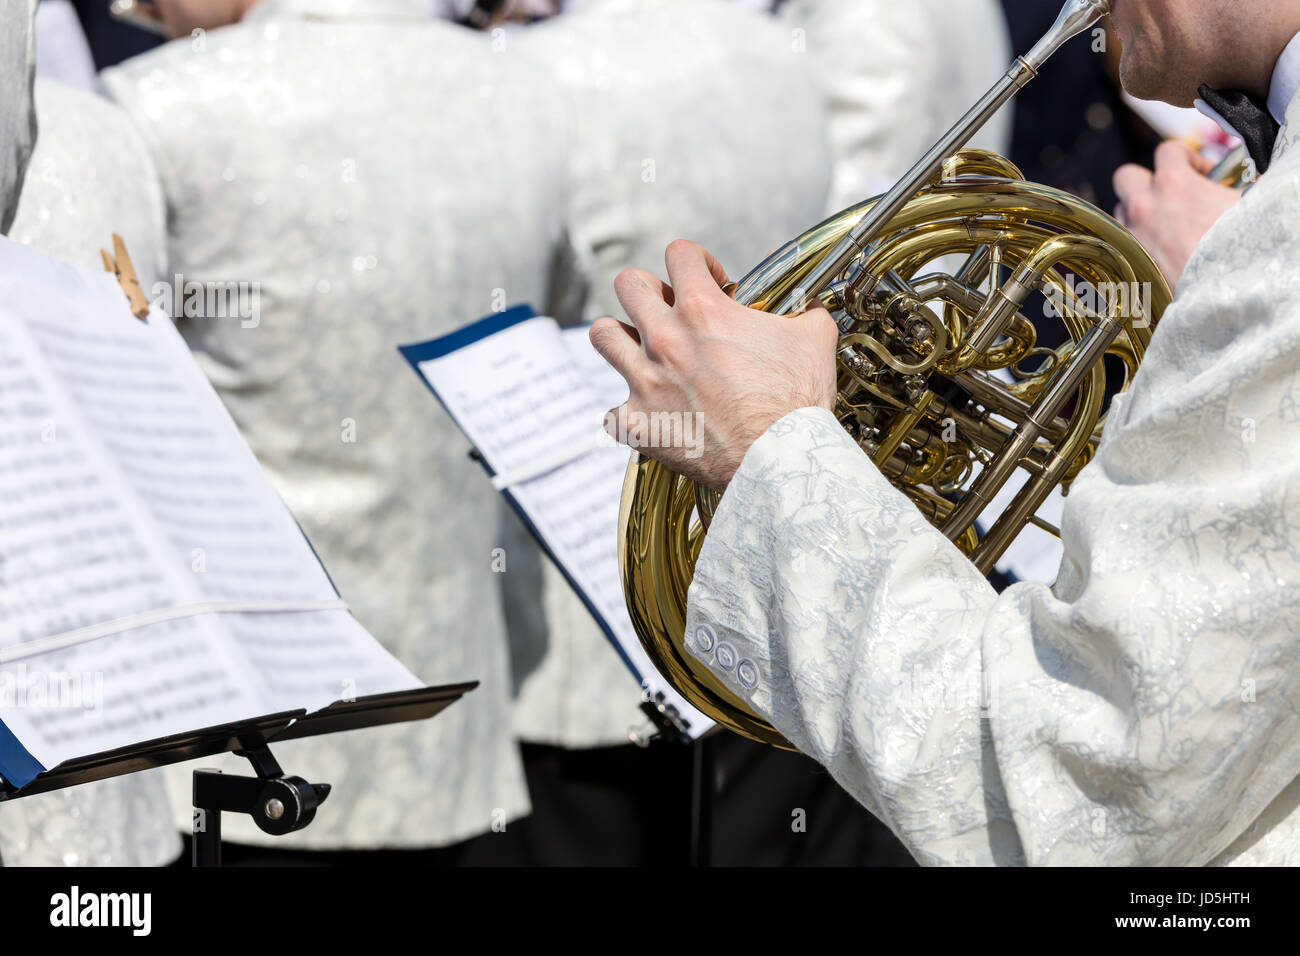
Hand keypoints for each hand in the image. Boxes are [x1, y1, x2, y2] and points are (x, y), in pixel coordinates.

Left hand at [590, 240, 838, 493]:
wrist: (781, 463)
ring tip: (646, 352)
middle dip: (651, 291)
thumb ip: (802, 307)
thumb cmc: (797, 404)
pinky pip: (612, 412)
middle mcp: (665, 340)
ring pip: (603, 336)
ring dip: (623, 339)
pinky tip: (655, 415)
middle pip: (628, 285)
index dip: (698, 262)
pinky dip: (631, 413)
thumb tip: (802, 298)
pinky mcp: (637, 424)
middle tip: (672, 312)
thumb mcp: (814, 338)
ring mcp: (644, 382)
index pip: (679, 254)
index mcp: (703, 311)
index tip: (712, 283)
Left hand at [1113, 141, 1240, 288]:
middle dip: (1146, 181)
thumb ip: (1227, 187)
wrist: (1225, 289)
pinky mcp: (1129, 263)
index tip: (1203, 175)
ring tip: (1165, 223)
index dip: (1187, 158)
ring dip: (1138, 212)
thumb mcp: (1244, 202)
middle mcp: (1144, 206)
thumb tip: (1231, 187)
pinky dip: (1135, 241)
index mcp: (1172, 183)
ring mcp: (1132, 235)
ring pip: (1120, 212)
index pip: (1167, 151)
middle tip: (1169, 193)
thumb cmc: (1239, 243)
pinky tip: (1158, 248)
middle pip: (1126, 176)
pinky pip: (1122, 243)